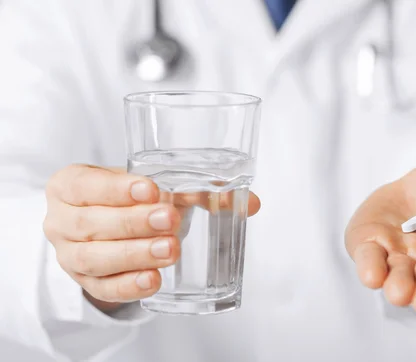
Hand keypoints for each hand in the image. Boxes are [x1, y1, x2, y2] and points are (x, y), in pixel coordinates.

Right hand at [43, 165, 259, 310]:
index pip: (85, 184)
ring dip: (134, 255)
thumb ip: (198, 189)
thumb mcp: (151, 187)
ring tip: (170, 250)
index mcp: (71, 185)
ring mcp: (69, 255)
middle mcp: (61, 220)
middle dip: (133, 223)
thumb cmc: (129, 200)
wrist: (105, 225)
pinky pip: (103, 289)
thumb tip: (252, 203)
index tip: (152, 189)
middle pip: (91, 224)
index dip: (116, 188)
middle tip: (170, 220)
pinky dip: (129, 286)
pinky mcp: (86, 283)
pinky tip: (154, 280)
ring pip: (95, 259)